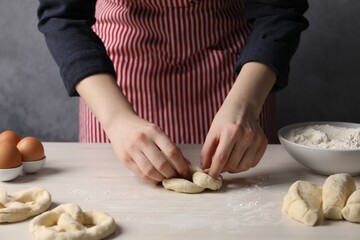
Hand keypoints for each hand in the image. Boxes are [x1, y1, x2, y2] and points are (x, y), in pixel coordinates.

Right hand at [107, 114, 189, 184]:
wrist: (119, 123)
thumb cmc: (143, 129)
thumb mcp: (157, 132)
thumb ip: (170, 147)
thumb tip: (186, 164)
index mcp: (154, 132)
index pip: (172, 151)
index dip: (181, 165)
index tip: (186, 172)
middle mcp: (142, 140)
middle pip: (161, 164)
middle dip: (172, 174)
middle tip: (177, 177)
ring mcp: (132, 150)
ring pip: (150, 171)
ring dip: (161, 179)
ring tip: (167, 179)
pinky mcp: (124, 159)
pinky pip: (140, 174)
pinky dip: (151, 180)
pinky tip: (156, 179)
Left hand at [200, 62, 275, 177]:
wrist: (242, 108)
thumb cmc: (225, 119)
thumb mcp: (212, 132)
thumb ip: (207, 151)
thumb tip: (205, 168)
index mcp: (231, 131)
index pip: (222, 158)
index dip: (215, 170)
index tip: (210, 177)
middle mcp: (246, 136)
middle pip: (232, 164)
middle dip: (223, 168)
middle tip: (218, 164)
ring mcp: (257, 140)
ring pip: (243, 167)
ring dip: (233, 169)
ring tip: (228, 161)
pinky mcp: (263, 143)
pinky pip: (252, 163)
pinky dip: (243, 164)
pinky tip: (238, 157)